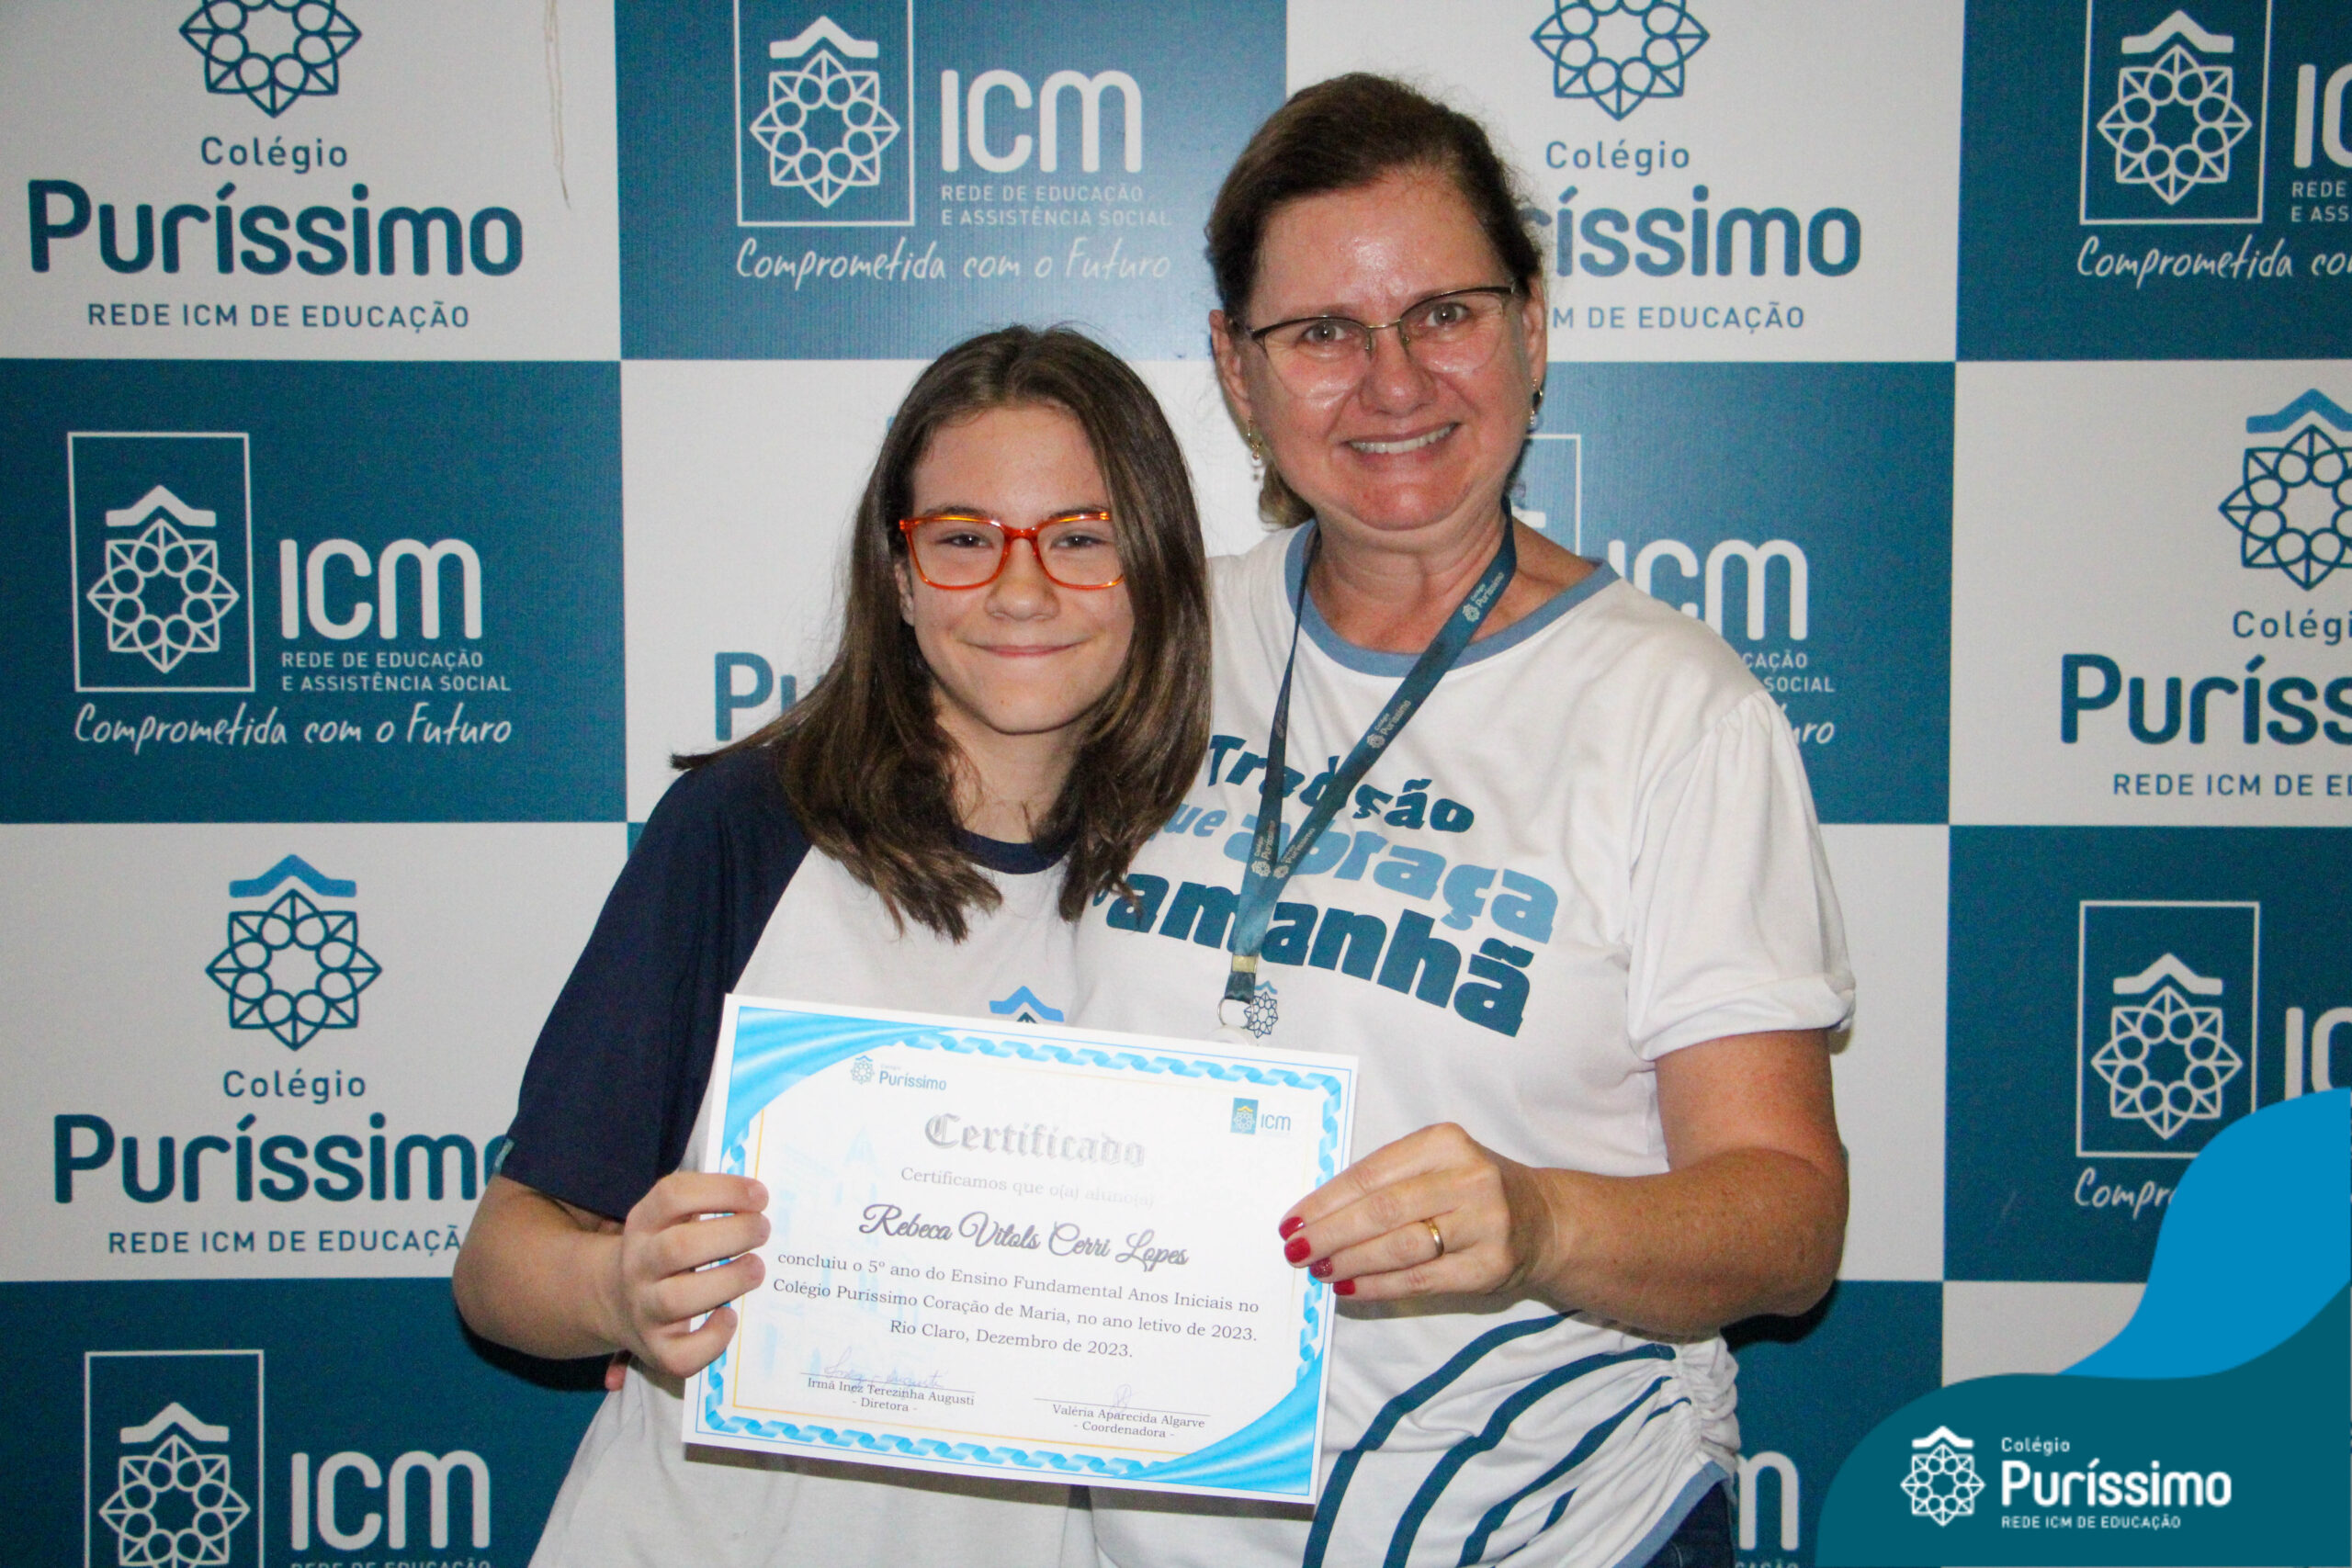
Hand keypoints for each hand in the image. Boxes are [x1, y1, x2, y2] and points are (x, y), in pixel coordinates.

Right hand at [597, 1172, 768, 1377]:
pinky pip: (682, 1355)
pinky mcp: (656, 1350)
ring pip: (677, 1299)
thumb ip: (708, 1204)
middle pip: (677, 1248)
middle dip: (732, 1235)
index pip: (672, 1196)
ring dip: (728, 1281)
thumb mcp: (672, 1219)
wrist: (619, 1301)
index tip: (760, 1195)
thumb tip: (761, 1198)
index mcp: (643, 1223)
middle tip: (763, 1230)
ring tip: (756, 1268)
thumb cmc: (667, 1252)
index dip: (721, 1191)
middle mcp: (638, 1265)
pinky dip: (712, 1339)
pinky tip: (729, 1317)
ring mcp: (644, 1310)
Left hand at [1277, 1123, 1553, 1302]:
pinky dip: (1378, 1286)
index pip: (1370, 1174)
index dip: (1325, 1200)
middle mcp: (1468, 1178)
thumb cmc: (1472, 1189)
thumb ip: (1387, 1180)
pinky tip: (1349, 1288)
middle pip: (1381, 1210)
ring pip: (1399, 1246)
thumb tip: (1318, 1214)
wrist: (1545, 1220)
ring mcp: (1483, 1223)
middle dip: (1329, 1233)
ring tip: (1319, 1269)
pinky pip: (1420, 1279)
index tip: (1292, 1219)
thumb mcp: (1437, 1164)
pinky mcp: (1489, 1266)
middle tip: (1296, 1250)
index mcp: (1445, 1142)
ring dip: (1350, 1261)